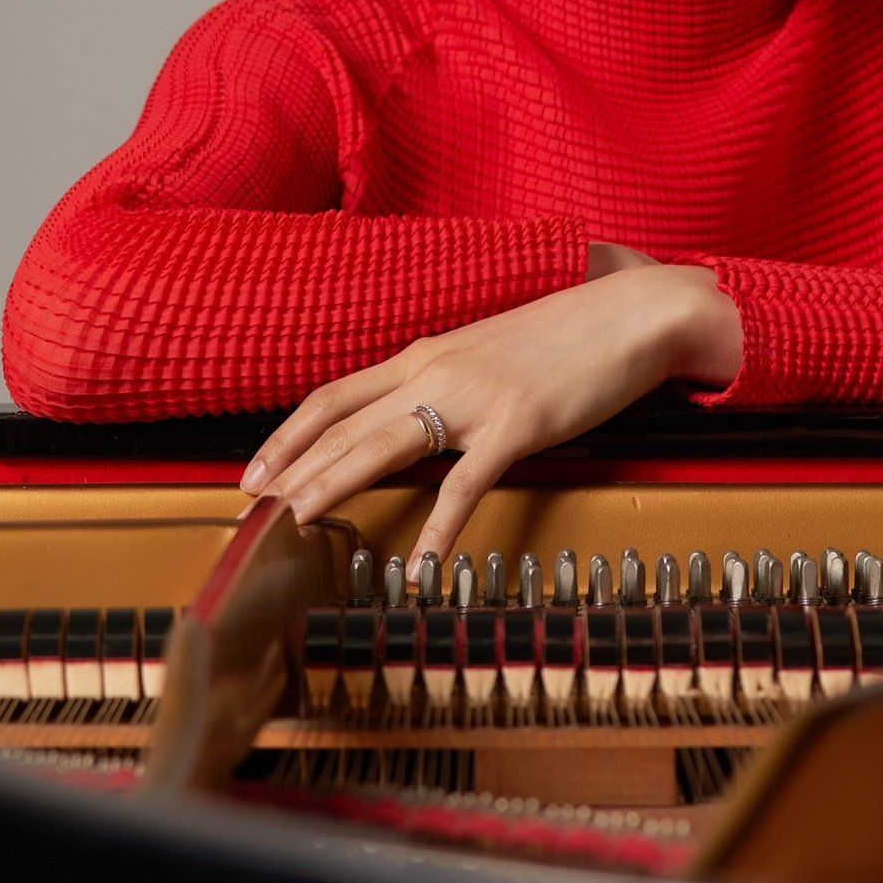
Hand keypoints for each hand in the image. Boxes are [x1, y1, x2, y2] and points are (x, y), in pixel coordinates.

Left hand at [241, 258, 743, 567]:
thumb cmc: (566, 337)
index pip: (334, 396)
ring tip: (298, 521)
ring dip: (336, 482)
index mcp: (425, 355)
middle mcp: (436, 370)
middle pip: (345, 423)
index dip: (287, 435)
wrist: (633, 314)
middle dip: (293, 465)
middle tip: (250, 508)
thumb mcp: (488, 355)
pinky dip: (439, 529)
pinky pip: (467, 484)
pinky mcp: (518, 425)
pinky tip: (420, 568)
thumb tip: (414, 420)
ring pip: (385, 444)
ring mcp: (475, 397)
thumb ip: (446, 384)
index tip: (253, 472)